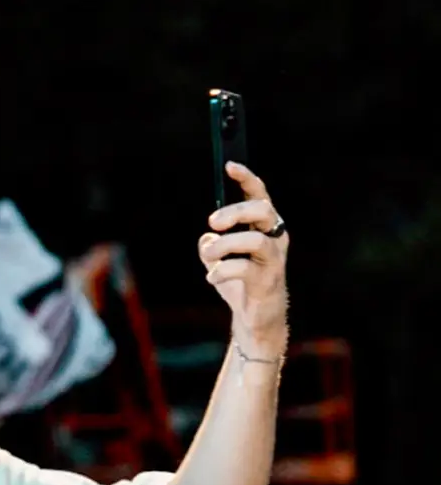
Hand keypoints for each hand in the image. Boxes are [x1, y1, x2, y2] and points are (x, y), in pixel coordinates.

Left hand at [199, 162, 289, 359]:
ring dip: (224, 245)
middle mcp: (275, 239)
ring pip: (254, 241)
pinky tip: (212, 277)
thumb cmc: (241, 284)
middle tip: (212, 223)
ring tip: (208, 255)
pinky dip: (221, 271)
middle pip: (263, 212)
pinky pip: (243, 270)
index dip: (247, 179)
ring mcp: (274, 261)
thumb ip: (212, 243)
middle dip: (235, 212)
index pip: (260, 196)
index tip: (230, 166)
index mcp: (266, 228)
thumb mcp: (220, 259)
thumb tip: (207, 236)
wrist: (255, 319)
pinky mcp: (267, 282)